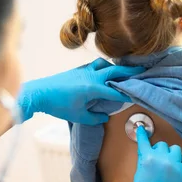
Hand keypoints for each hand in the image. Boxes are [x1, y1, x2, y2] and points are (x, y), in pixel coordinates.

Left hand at [17, 58, 143, 123]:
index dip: (126, 94)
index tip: (136, 95)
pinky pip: (95, 65)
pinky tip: (105, 71)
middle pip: (114, 71)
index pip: (114, 91)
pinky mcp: (78, 70)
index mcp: (92, 88)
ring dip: (115, 66)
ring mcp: (83, 71)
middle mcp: (90, 76)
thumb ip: (94, 118)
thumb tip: (104, 117)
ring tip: (123, 70)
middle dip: (129, 71)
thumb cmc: (58, 105)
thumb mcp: (78, 116)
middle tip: (142, 69)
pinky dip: (104, 66)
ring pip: (104, 64)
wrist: (39, 93)